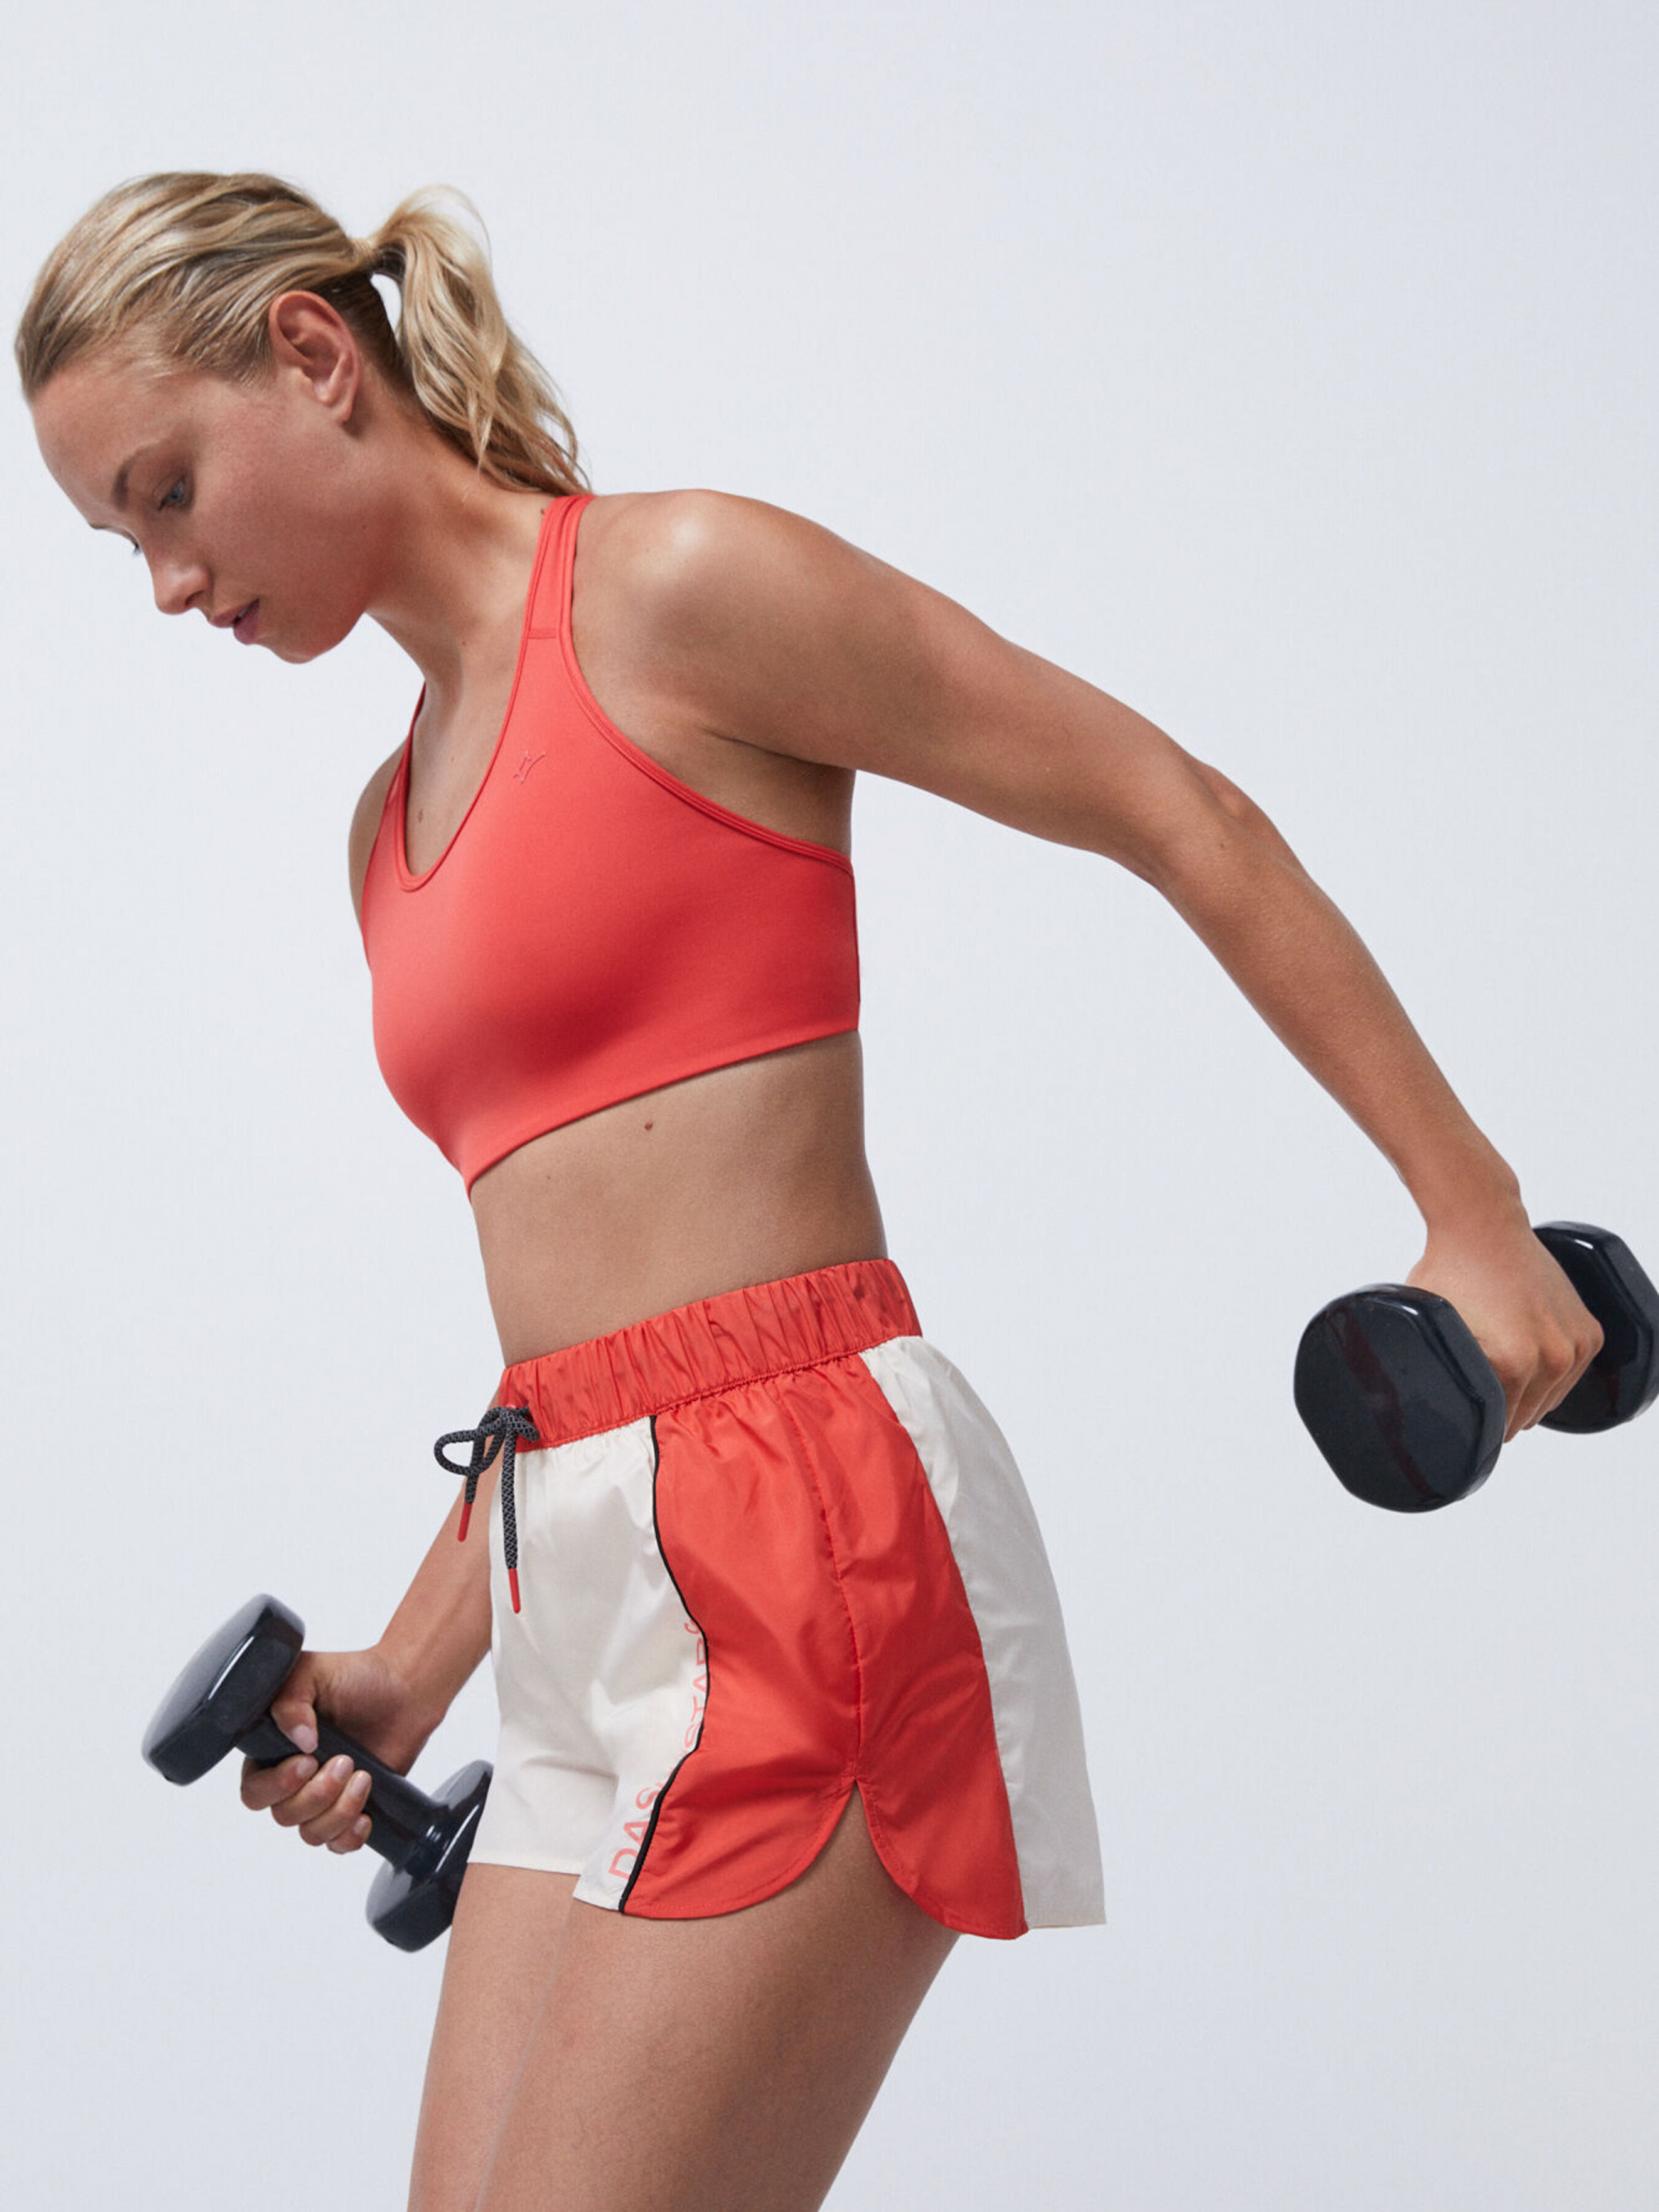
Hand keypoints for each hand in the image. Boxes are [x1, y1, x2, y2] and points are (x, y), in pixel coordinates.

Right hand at [238, 1644, 436, 1857]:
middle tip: (345, 1762)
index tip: (308, 1761)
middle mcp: (292, 1780)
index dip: (276, 1785)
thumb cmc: (356, 1677)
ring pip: (311, 1833)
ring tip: (363, 1776)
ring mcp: (321, 1797)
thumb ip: (290, 1701)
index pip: (254, 1790)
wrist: (404, 1688)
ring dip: (339, 1810)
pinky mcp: (349, 1810)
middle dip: (316, 1794)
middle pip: (283, 1816)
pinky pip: (338, 1844)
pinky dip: (350, 1835)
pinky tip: (366, 1813)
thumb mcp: (311, 1672)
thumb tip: (298, 1739)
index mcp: (273, 1750)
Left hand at [1406, 1199, 1605, 1441]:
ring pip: (1551, 1398)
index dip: (1478, 1425)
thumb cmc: (1449, 1271)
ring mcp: (1575, 1345)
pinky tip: (1528, 1358)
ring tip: (1501, 1368)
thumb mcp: (1425, 1327)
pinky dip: (1552, 1373)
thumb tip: (1406, 1402)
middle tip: (1480, 1388)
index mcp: (1512, 1364)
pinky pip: (1572, 1374)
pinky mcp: (1589, 1332)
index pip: (1498, 1425)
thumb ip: (1429, 1368)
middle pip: (1526, 1417)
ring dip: (1530, 1394)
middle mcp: (1551, 1357)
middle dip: (1503, 1412)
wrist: (1482, 1224)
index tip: (1466, 1417)